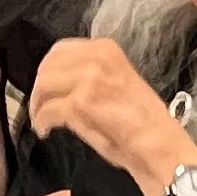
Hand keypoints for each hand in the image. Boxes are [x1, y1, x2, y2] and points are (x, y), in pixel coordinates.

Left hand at [26, 35, 196, 195]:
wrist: (159, 145)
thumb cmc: (145, 121)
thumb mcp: (119, 81)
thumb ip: (92, 74)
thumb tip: (64, 80)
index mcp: (106, 50)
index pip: (61, 50)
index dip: (48, 69)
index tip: (46, 86)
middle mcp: (96, 59)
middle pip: (47, 66)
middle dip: (39, 87)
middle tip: (39, 105)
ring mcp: (87, 80)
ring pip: (44, 85)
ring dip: (37, 105)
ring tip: (40, 120)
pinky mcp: (79, 105)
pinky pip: (47, 110)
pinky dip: (42, 122)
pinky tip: (45, 131)